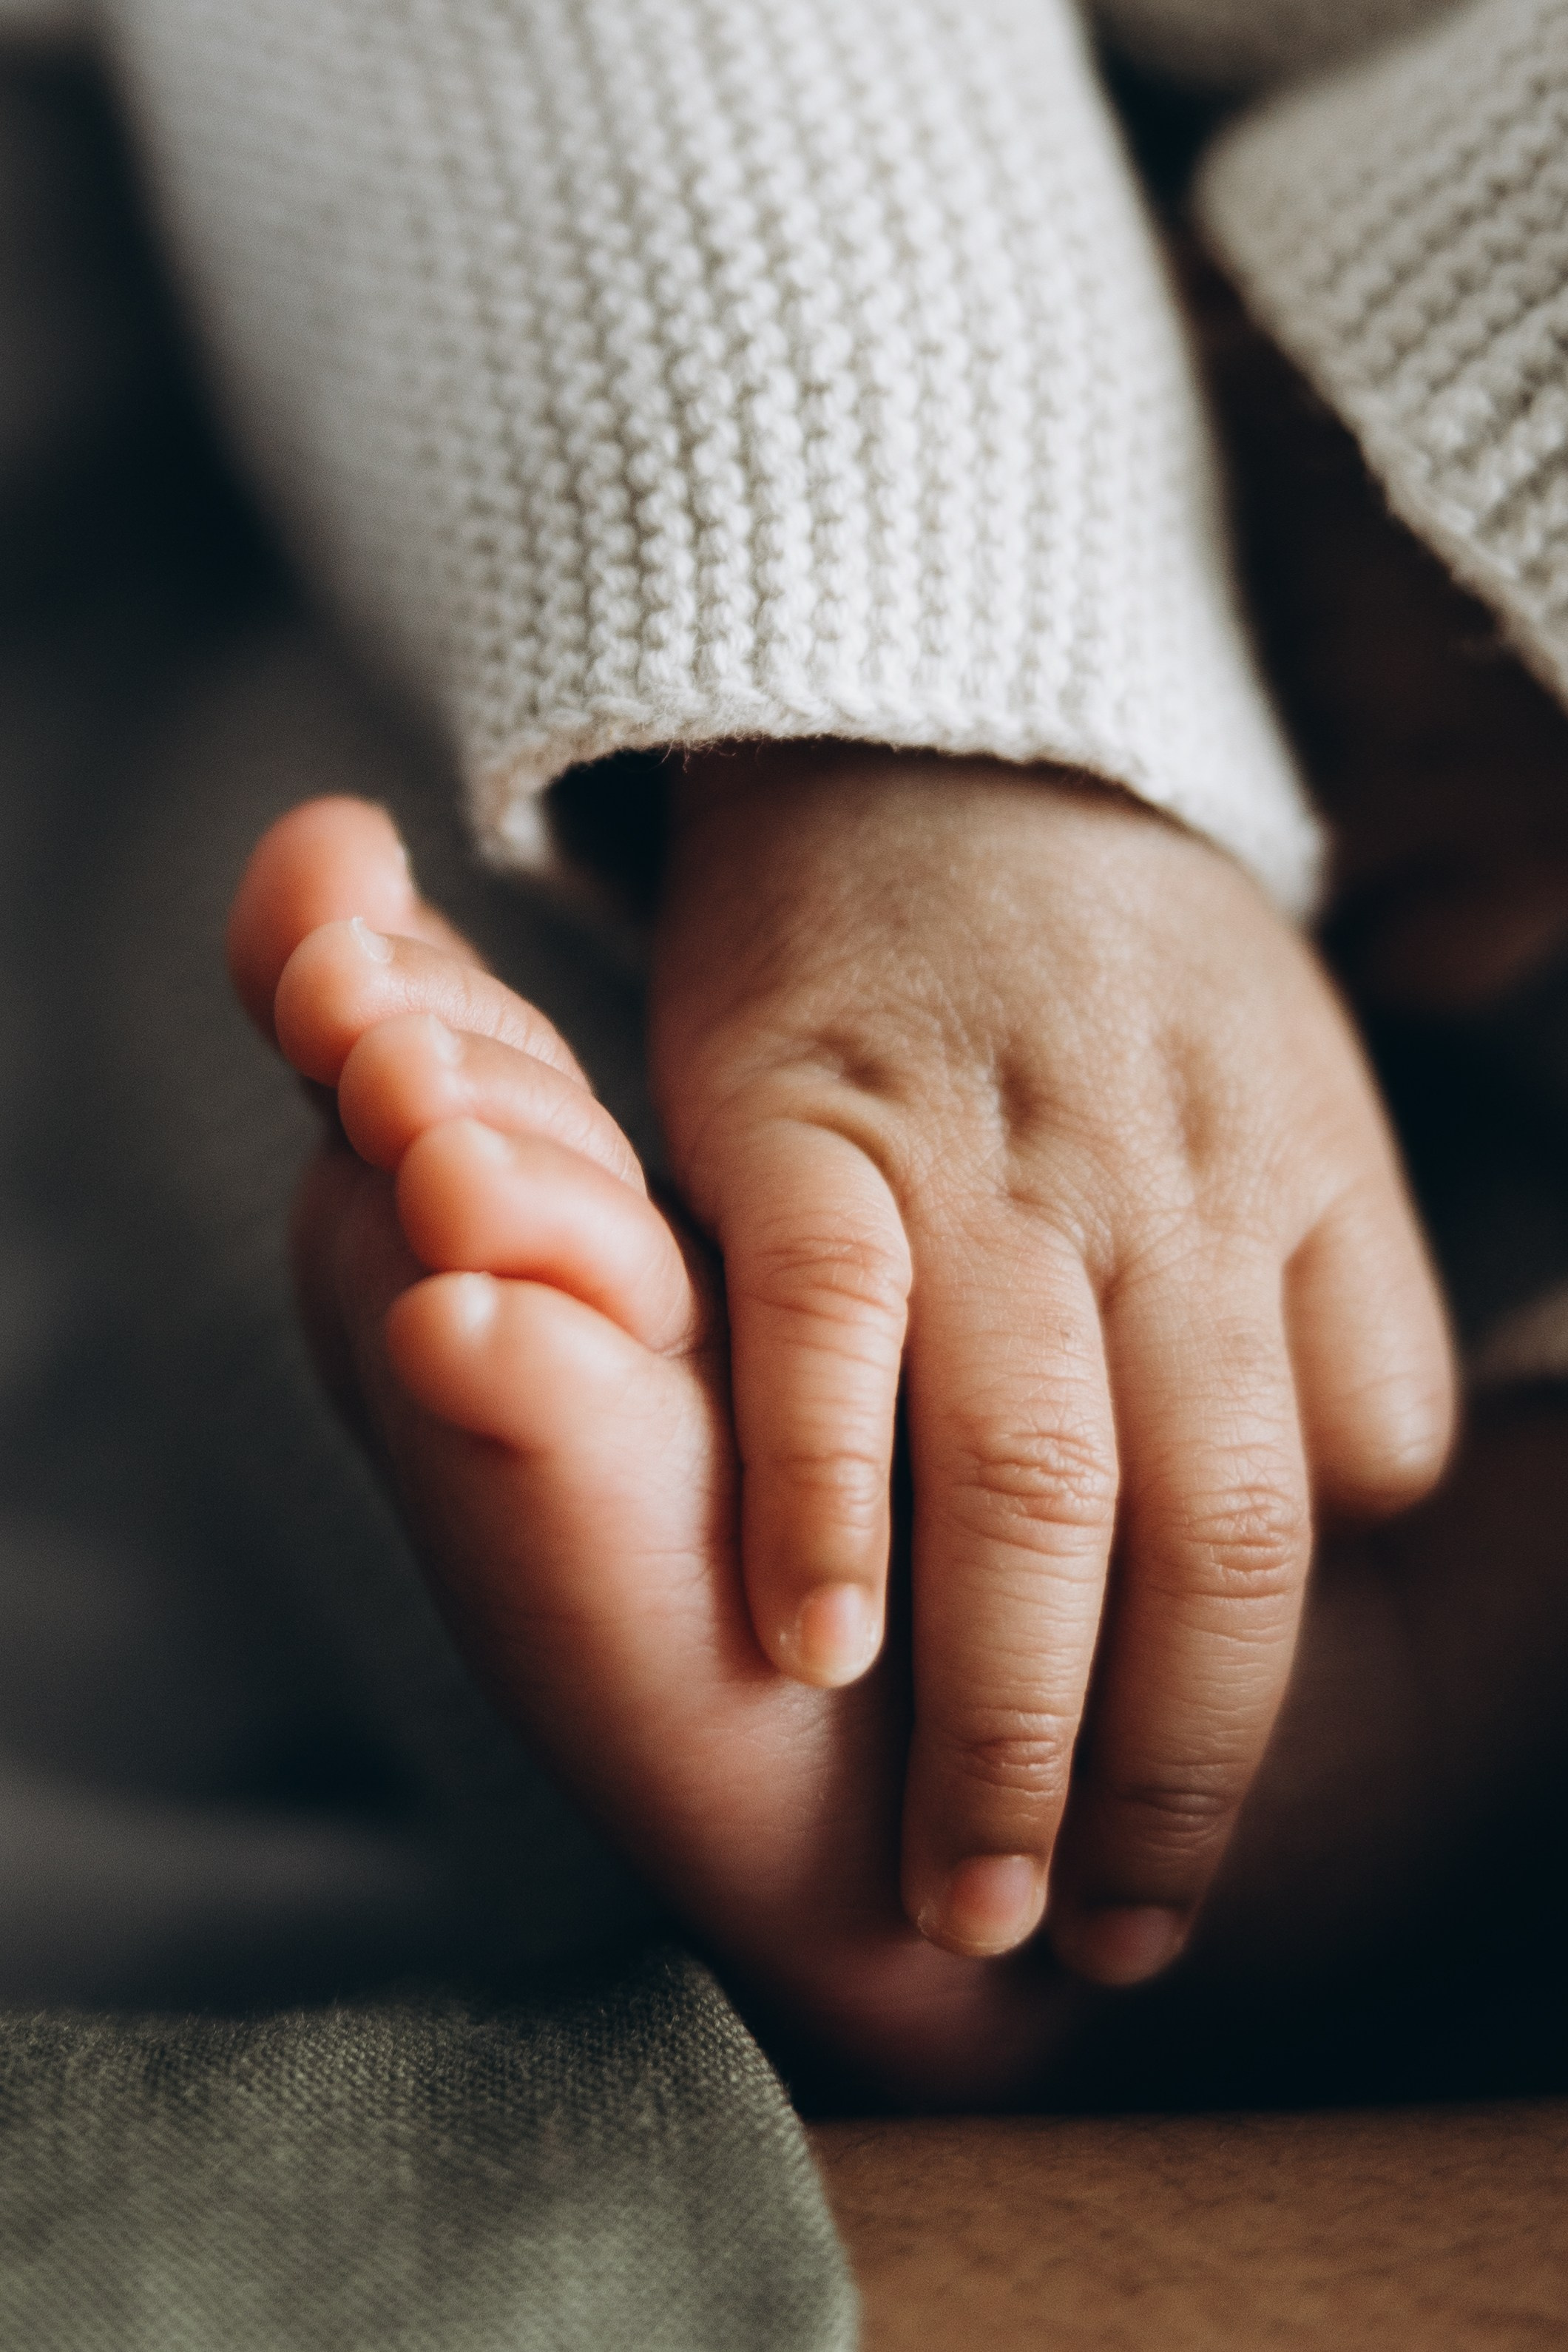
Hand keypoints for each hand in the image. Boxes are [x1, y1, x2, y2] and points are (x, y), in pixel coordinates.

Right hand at [648, 744, 1453, 1982]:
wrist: (925, 727)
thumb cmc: (1106, 952)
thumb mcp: (1293, 1079)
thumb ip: (1341, 1287)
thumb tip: (1370, 1502)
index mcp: (1290, 1182)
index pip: (1325, 1496)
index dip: (1262, 1698)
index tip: (1196, 1839)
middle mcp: (1158, 1189)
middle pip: (1204, 1528)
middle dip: (1165, 1768)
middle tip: (1102, 1941)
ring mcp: (982, 1153)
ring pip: (1030, 1468)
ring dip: (1007, 1704)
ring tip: (973, 1884)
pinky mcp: (805, 1114)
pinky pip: (827, 1332)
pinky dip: (820, 1497)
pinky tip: (802, 1652)